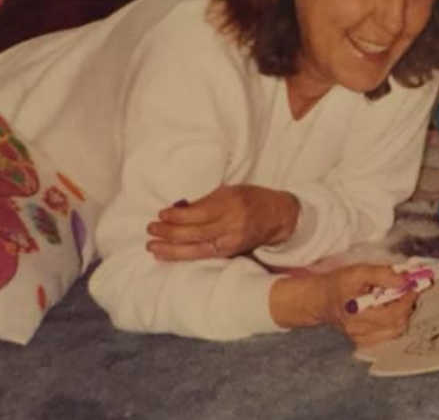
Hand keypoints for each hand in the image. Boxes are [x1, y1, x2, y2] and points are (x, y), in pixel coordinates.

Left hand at [146, 185, 299, 260]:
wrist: (278, 216)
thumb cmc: (252, 198)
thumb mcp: (230, 191)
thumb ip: (206, 201)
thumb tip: (177, 209)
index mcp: (231, 205)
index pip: (199, 214)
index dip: (178, 216)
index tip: (161, 214)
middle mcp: (232, 226)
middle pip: (195, 233)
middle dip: (170, 233)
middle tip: (151, 230)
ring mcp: (232, 242)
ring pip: (197, 250)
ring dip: (171, 249)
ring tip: (152, 247)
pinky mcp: (231, 253)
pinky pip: (203, 256)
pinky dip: (183, 255)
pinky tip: (167, 255)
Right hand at [270, 264, 417, 346]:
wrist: (320, 299)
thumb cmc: (338, 284)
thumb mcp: (358, 272)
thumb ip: (383, 274)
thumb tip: (405, 280)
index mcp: (358, 315)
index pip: (393, 314)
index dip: (408, 299)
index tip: (413, 286)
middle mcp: (360, 332)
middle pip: (397, 325)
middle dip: (406, 306)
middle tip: (407, 291)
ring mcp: (362, 340)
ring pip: (395, 332)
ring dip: (402, 314)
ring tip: (397, 299)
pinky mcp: (363, 342)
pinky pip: (387, 336)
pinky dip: (394, 322)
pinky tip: (388, 309)